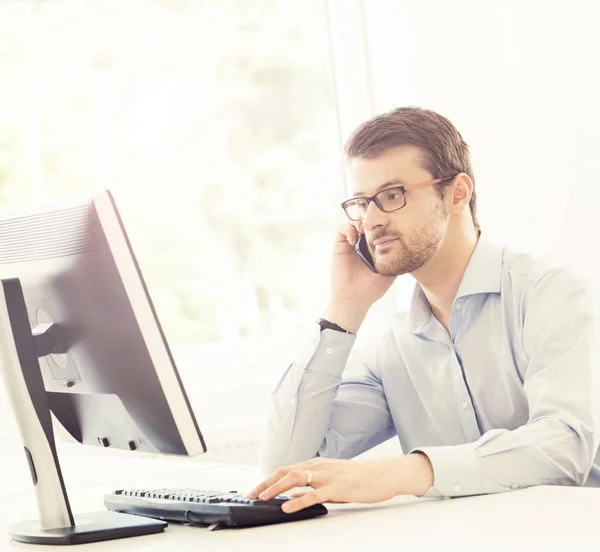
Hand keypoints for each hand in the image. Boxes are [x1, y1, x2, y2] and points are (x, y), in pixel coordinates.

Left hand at [247, 454, 433, 513]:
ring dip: (276, 488)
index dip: (269, 479)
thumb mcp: (332, 479)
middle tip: (252, 494)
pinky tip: (287, 506)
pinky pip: (313, 494)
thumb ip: (313, 486)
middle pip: (285, 471)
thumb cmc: (359, 478)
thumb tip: (294, 494)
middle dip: (266, 482)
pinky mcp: (336, 488)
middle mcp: (318, 467)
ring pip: (295, 479)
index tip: (256, 489)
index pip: (286, 469)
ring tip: (263, 498)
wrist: (382, 474)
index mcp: (316, 464)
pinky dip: (298, 500)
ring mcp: (327, 476)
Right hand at [324, 223, 396, 332]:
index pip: (378, 228)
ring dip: (359, 221)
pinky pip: (341, 229)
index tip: (388, 224)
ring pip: (353, 221)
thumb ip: (398, 261)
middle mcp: (362, 244)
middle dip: (370, 218)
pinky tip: (354, 240)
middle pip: (365, 221)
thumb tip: (413, 250)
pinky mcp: (340, 246)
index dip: (382, 223)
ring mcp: (350, 244)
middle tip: (376, 222)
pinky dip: (348, 229)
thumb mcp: (390, 273)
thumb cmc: (371, 289)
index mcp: (373, 248)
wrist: (354, 299)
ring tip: (365, 230)